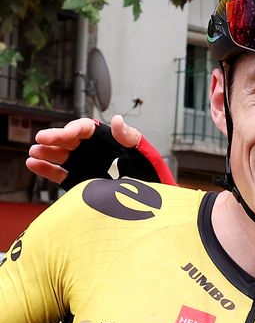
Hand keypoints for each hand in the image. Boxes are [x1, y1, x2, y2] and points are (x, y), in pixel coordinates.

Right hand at [27, 115, 142, 184]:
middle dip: (54, 138)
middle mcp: (92, 150)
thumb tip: (117, 120)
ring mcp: (83, 165)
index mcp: (107, 139)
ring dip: (46, 152)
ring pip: (60, 155)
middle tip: (40, 139)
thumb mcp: (145, 154)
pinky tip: (34, 164)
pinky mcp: (78, 181)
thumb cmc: (151, 175)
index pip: (86, 129)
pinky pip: (58, 173)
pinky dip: (46, 169)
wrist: (152, 202)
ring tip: (34, 153)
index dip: (74, 129)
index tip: (66, 134)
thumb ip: (131, 138)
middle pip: (69, 140)